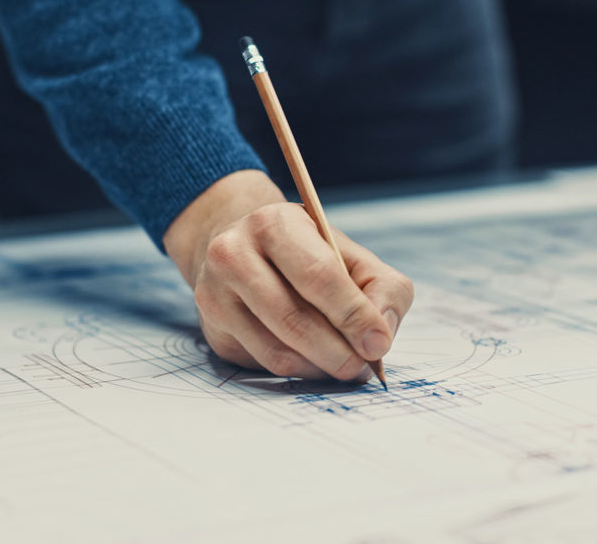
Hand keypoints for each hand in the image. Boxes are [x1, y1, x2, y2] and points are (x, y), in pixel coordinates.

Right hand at [163, 170, 413, 379]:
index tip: (378, 343)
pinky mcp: (214, 330)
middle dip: (339, 351)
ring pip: (277, 351)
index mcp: (274, 224)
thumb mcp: (352, 256)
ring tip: (347, 365)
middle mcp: (233, 254)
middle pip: (293, 318)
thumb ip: (383, 288)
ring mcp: (215, 294)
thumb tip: (379, 336)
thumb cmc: (309, 256)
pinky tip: (318, 362)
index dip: (353, 314)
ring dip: (321, 367)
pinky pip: (264, 364)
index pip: (318, 275)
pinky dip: (300, 372)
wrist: (247, 251)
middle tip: (364, 366)